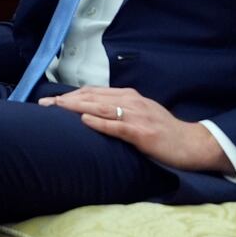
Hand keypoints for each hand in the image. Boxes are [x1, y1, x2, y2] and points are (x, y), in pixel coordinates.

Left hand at [37, 86, 232, 172]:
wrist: (193, 144)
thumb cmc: (163, 131)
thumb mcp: (139, 114)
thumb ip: (117, 110)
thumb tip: (88, 112)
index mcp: (129, 96)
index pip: (93, 92)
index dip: (69, 95)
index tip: (49, 100)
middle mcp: (131, 102)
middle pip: (92, 97)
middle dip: (65, 100)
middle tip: (42, 104)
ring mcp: (137, 117)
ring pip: (100, 108)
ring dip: (75, 107)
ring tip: (55, 108)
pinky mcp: (142, 133)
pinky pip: (117, 126)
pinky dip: (99, 123)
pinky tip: (84, 121)